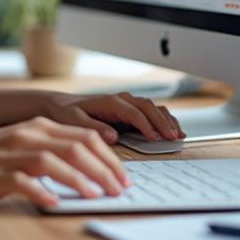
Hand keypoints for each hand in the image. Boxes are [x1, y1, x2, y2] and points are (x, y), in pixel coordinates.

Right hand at [0, 116, 129, 207]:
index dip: (109, 157)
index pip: (84, 137)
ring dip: (80, 180)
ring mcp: (10, 155)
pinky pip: (23, 182)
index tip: (122, 176)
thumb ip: (50, 149)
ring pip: (55, 162)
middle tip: (119, 189)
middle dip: (104, 169)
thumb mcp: (20, 144)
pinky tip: (54, 203)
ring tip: (97, 196)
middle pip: (76, 147)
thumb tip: (89, 166)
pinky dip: (42, 192)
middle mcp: (26, 135)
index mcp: (37, 126)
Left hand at [41, 91, 184, 143]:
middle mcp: (121, 100)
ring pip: (153, 107)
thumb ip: (93, 127)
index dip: (146, 124)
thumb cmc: (67, 113)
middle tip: (172, 138)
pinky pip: (151, 112)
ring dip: (166, 120)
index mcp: (109, 101)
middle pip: (148, 107)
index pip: (133, 112)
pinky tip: (173, 130)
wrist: (62, 105)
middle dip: (162, 122)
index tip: (155, 138)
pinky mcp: (129, 111)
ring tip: (177, 135)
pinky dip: (164, 119)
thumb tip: (113, 136)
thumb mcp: (74, 120)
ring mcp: (127, 104)